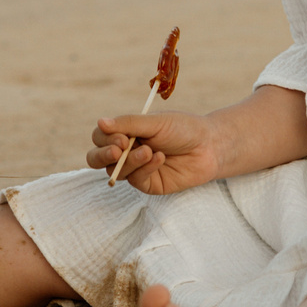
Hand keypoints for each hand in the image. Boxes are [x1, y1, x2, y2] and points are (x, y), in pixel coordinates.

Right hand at [86, 109, 223, 195]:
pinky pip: (135, 180)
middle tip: (118, 152)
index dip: (105, 139)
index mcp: (125, 132)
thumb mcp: (155, 123)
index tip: (121, 137)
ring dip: (130, 161)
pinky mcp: (148, 184)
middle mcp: (126, 151)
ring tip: (150, 151)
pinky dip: (145, 169)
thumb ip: (128, 124)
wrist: (209, 145)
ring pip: (115, 171)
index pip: (100, 137)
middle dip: (103, 156)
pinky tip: (160, 158)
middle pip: (96, 158)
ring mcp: (135, 169)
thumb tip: (100, 122)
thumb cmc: (183, 129)